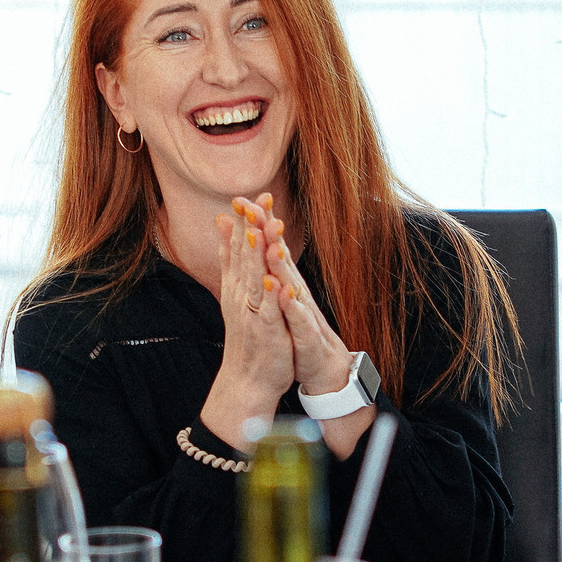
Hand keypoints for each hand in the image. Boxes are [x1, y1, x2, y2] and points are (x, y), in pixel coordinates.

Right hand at [197, 196, 296, 446]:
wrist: (246, 378)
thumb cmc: (248, 333)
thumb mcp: (237, 289)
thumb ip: (231, 255)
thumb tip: (222, 221)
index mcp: (238, 283)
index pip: (241, 246)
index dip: (247, 221)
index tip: (252, 195)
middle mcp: (241, 294)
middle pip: (246, 257)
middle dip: (252, 229)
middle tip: (257, 202)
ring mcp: (252, 312)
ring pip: (256, 280)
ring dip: (259, 257)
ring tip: (263, 232)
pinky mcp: (266, 332)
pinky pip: (269, 312)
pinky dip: (272, 297)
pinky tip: (276, 282)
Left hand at [254, 216, 353, 395]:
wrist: (319, 363)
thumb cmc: (297, 326)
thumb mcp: (278, 292)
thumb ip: (268, 264)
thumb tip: (253, 236)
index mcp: (284, 279)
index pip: (269, 245)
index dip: (258, 222)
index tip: (241, 198)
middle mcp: (294, 288)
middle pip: (281, 255)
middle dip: (270, 232)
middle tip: (259, 207)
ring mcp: (302, 309)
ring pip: (291, 283)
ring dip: (282, 264)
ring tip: (273, 245)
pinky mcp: (306, 333)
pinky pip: (299, 317)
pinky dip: (291, 305)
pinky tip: (285, 293)